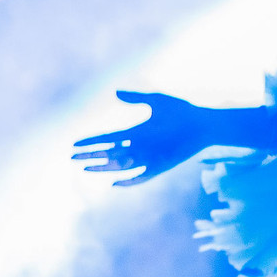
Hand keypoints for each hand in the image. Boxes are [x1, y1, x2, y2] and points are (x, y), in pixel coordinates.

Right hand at [72, 91, 204, 185]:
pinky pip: (142, 176)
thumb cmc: (182, 111)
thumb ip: (137, 98)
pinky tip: (115, 183)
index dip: (92, 142)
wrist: (203, 123)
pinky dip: (129, 181)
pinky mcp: (161, 166)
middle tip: (73, 157)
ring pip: (121, 166)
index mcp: (136, 132)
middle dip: (91, 156)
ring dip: (104, 168)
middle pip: (110, 153)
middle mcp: (140, 146)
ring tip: (86, 169)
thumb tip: (116, 93)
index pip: (108, 139)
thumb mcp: (157, 101)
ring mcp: (149, 157)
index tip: (75, 143)